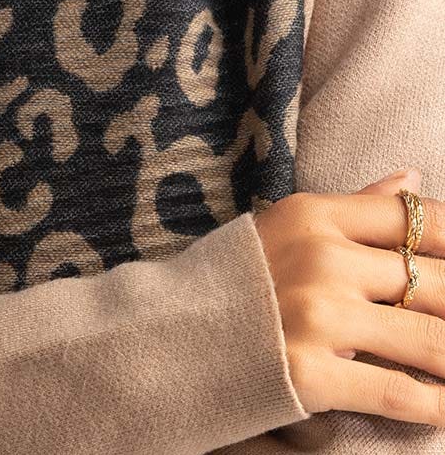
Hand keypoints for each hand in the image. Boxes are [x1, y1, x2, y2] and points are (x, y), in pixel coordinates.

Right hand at [253, 168, 444, 426]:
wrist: (166, 338)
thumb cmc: (235, 280)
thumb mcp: (286, 227)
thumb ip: (355, 205)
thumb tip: (411, 177)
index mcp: (315, 215)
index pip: (415, 218)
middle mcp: (321, 259)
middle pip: (434, 280)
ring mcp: (317, 317)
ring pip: (430, 342)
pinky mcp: (311, 374)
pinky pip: (399, 394)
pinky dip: (435, 407)